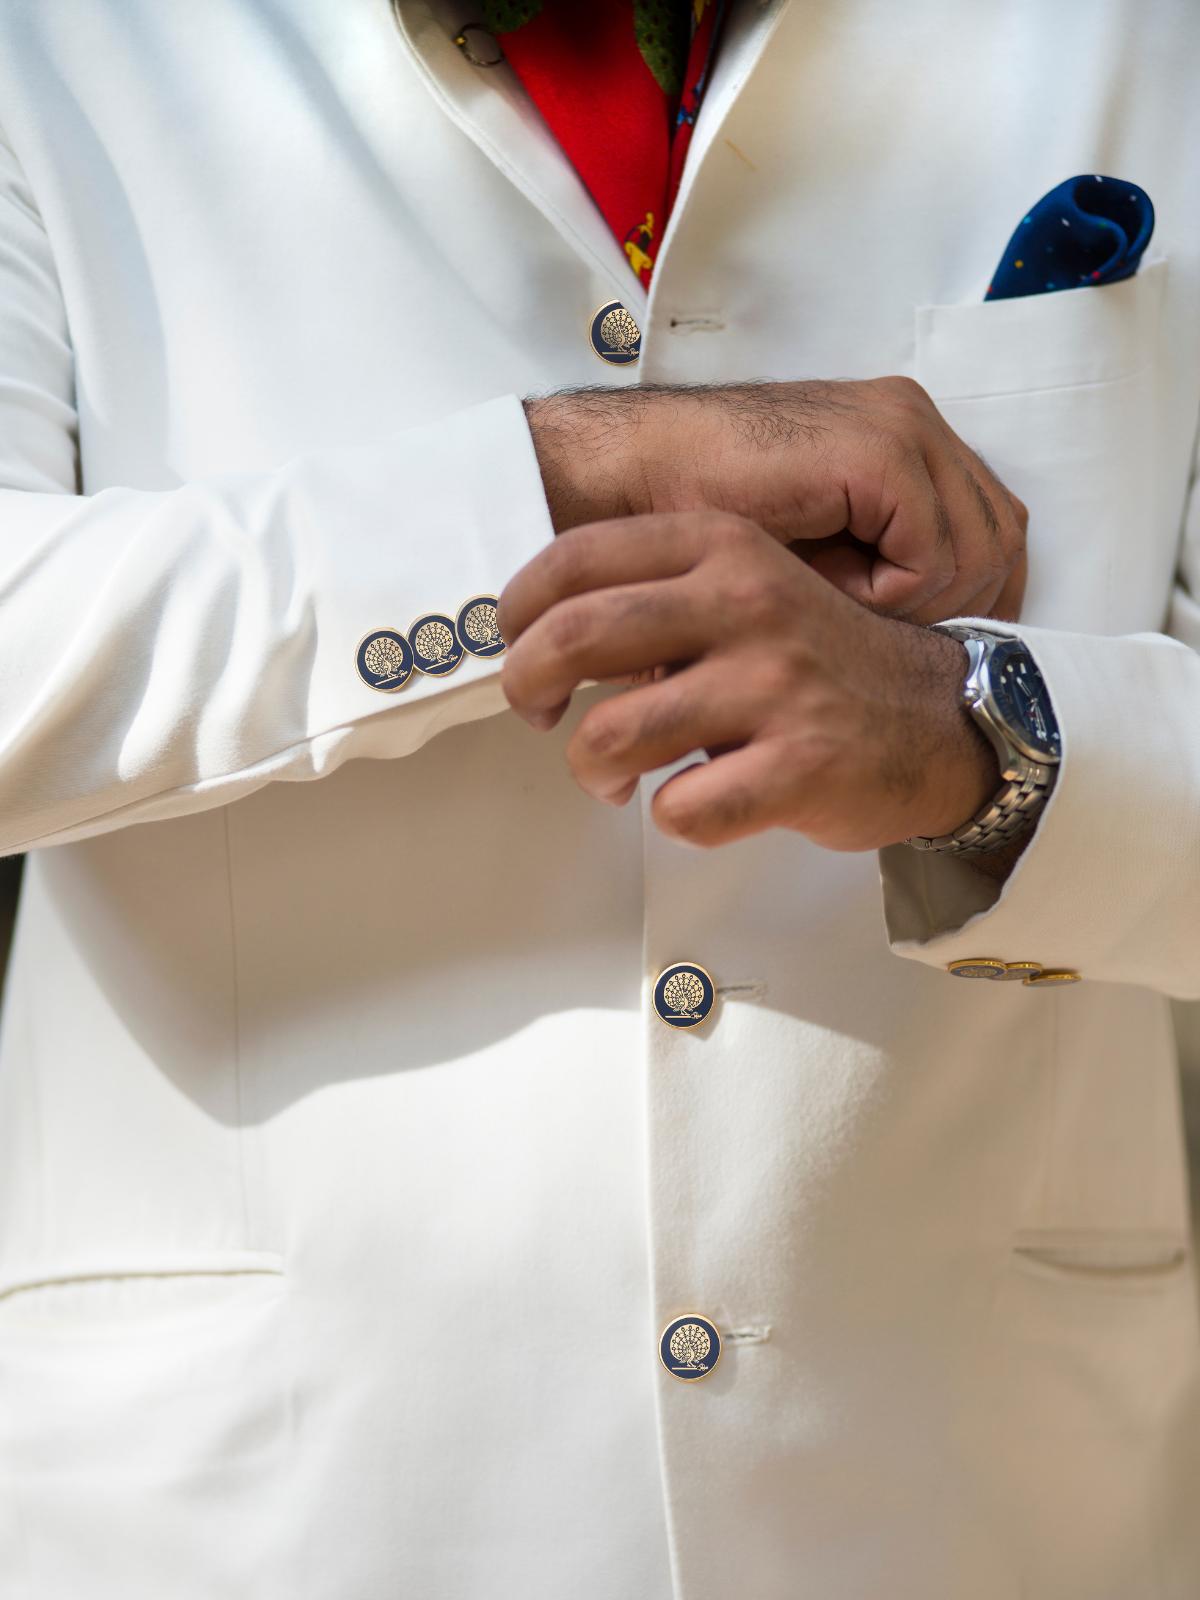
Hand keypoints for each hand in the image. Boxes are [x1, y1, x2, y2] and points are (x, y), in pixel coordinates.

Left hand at [499, 511, 1000, 850]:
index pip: (579, 557)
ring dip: (591, 767)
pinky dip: (671, 817)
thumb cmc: (822, 663)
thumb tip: (552, 637)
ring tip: (611, 776)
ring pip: (614, 734)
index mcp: (726, 547)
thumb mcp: (749, 591)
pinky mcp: (801, 765)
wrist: (939, 722)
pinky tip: (694, 802)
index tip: (514, 644)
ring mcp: (776, 686)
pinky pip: (684, 809)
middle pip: (578, 636)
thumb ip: (663, 599)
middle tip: (535, 711)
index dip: (518, 608)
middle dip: (527, 684)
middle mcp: (748, 604)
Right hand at [524, 377, 1026, 625]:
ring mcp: (902, 429)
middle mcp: (915, 421)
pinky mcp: (880, 453)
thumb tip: (942, 637)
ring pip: (978, 551)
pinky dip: (890, 593)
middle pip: (1003, 536)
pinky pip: (932, 556)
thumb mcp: (815, 550)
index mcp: (904, 436)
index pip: (994, 523)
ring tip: (843, 606)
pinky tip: (829, 588)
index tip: (936, 643)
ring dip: (917, 604)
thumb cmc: (701, 524)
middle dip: (963, 605)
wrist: (628, 481)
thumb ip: (881, 564)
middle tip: (895, 638)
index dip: (977, 594)